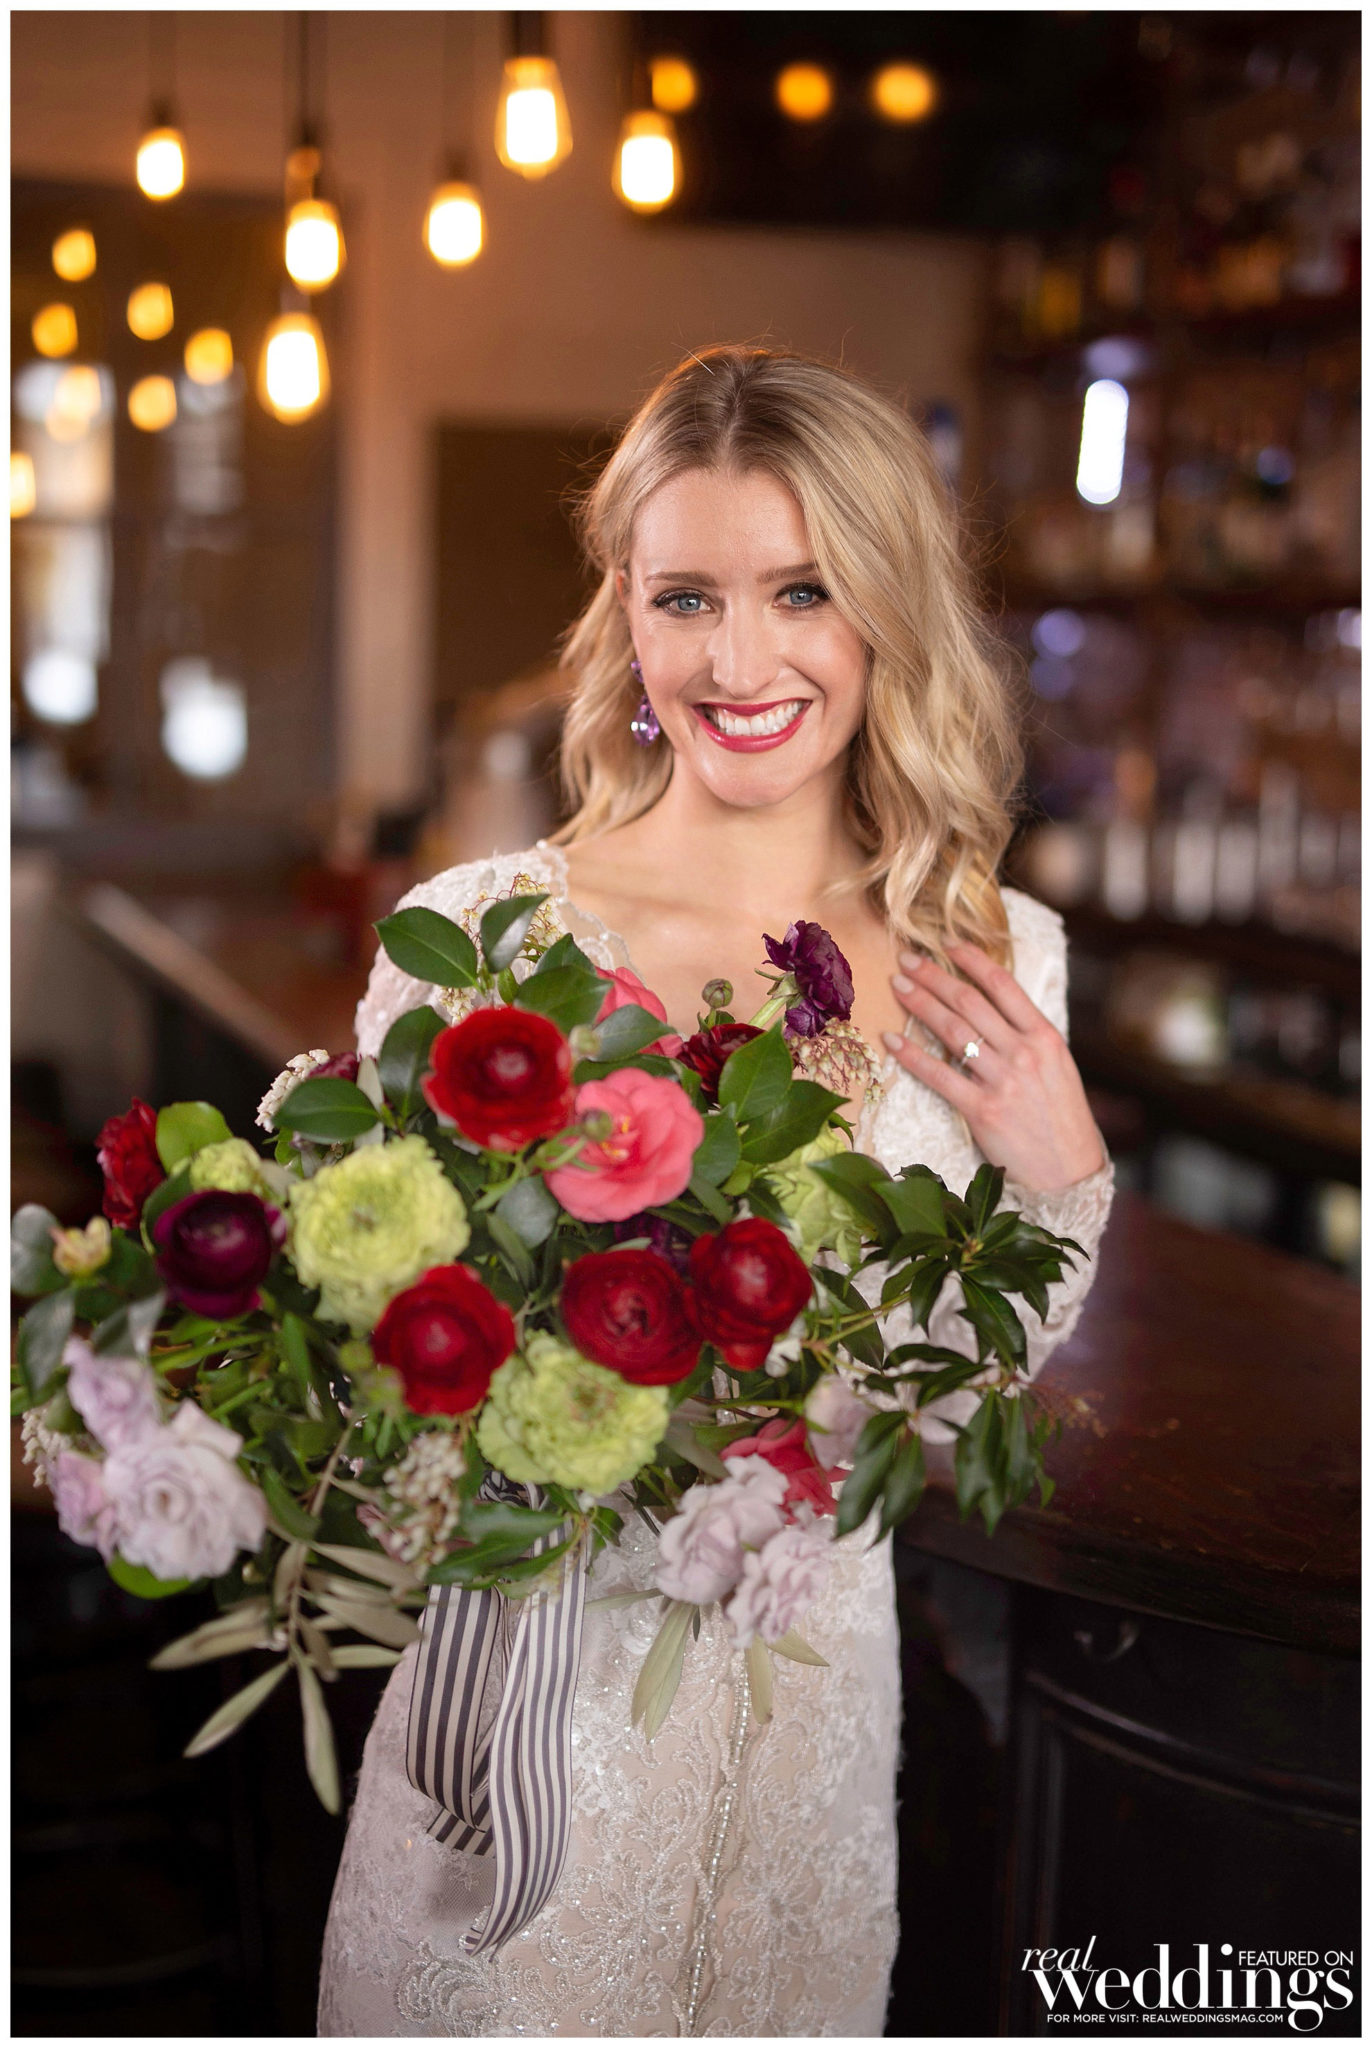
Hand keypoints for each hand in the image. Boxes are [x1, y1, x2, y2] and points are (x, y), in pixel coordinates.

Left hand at [882, 943, 1105, 1195]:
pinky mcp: (982, 1111)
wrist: (1070, 1172)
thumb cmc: (1062, 1118)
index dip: (972, 959)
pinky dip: (912, 1056)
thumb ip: (1027, 1037)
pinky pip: (939, 1076)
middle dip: (935, 976)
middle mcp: (1024, 1054)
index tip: (947, 943)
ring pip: (952, 1032)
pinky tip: (892, 1039)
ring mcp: (1003, 1082)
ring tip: (898, 986)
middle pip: (970, 1003)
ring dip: (920, 1005)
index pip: (1003, 986)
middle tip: (907, 959)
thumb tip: (991, 1008)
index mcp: (1045, 1037)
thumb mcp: (1057, 1067)